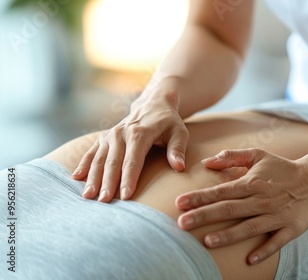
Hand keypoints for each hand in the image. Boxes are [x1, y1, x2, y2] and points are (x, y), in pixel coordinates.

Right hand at [73, 85, 188, 201]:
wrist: (152, 105)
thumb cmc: (169, 122)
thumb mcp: (179, 132)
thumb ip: (178, 149)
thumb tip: (179, 167)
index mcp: (139, 133)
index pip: (133, 161)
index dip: (129, 179)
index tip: (126, 196)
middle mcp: (121, 134)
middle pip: (113, 162)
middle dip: (108, 183)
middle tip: (103, 202)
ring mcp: (109, 135)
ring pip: (99, 159)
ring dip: (92, 178)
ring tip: (88, 196)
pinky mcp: (103, 138)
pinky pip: (91, 153)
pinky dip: (83, 165)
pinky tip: (76, 178)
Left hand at [175, 148, 307, 264]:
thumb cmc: (282, 168)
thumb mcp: (258, 155)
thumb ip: (232, 156)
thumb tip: (206, 161)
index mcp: (252, 182)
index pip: (222, 191)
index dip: (200, 197)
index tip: (179, 203)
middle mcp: (262, 200)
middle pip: (230, 209)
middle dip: (205, 216)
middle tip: (182, 224)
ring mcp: (276, 215)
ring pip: (249, 227)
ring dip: (229, 235)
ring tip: (207, 242)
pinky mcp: (291, 228)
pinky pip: (276, 241)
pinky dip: (264, 250)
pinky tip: (250, 259)